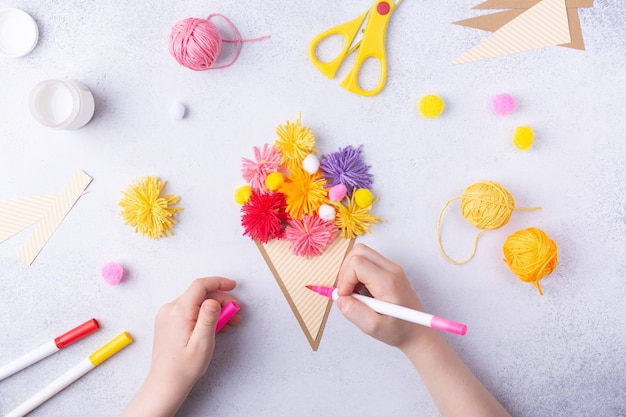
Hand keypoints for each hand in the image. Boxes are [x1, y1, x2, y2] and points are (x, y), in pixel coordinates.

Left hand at [149, 277, 240, 391]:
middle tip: (235, 313)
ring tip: (229, 323)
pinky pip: (190, 310)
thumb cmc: (184, 367)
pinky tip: (215, 326)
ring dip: (214, 309)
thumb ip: (208, 319)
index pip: (200, 286)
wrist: (166, 383)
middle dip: (221, 300)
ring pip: (196, 302)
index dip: (219, 282)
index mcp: (179, 312)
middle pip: (200, 294)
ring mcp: (168, 315)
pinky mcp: (169, 321)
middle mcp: (170, 310)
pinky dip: (204, 314)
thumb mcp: (202, 344)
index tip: (233, 286)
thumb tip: (213, 300)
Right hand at [335, 244, 425, 349]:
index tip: (346, 296)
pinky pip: (367, 262)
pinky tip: (362, 292)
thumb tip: (340, 298)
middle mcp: (391, 270)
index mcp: (388, 282)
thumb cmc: (400, 330)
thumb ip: (354, 312)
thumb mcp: (374, 328)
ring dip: (351, 272)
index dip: (345, 279)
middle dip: (346, 271)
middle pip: (359, 251)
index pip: (357, 263)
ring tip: (355, 293)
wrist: (417, 331)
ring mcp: (391, 268)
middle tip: (347, 292)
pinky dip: (357, 275)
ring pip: (361, 254)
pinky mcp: (389, 271)